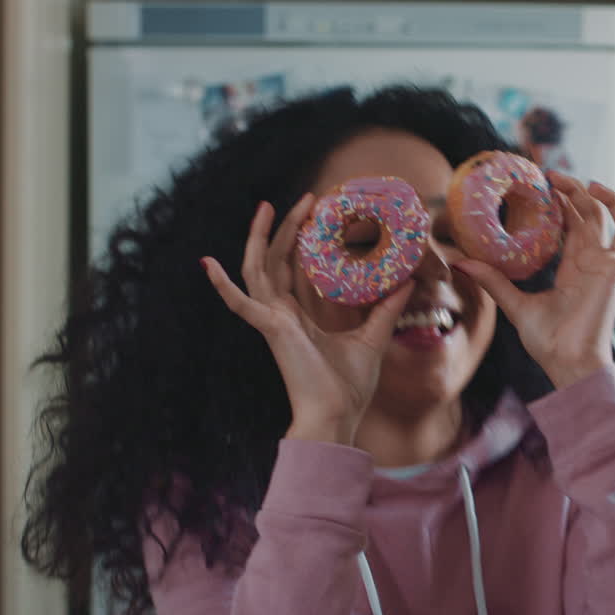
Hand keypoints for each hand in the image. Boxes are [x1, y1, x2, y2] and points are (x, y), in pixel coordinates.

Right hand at [201, 196, 413, 444]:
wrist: (337, 417)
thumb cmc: (349, 387)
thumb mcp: (374, 339)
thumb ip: (386, 309)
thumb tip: (407, 281)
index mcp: (298, 316)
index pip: (294, 269)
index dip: (302, 240)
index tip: (317, 213)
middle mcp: (281, 314)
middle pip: (275, 260)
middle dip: (285, 227)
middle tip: (306, 198)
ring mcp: (272, 320)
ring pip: (258, 269)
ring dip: (259, 237)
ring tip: (267, 206)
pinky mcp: (270, 330)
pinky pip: (239, 304)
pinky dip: (221, 285)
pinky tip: (206, 262)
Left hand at [454, 172, 614, 388]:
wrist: (567, 362)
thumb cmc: (547, 342)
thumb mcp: (514, 305)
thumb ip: (492, 281)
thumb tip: (457, 261)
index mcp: (574, 266)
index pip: (572, 223)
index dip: (562, 201)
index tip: (543, 182)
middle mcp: (594, 262)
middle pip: (592, 214)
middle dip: (575, 191)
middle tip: (552, 175)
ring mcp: (610, 267)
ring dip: (609, 200)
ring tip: (588, 184)